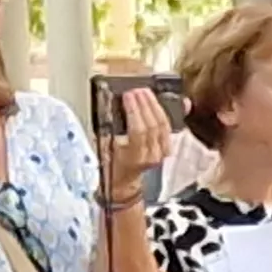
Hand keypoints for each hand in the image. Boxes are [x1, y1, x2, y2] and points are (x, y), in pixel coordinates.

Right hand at [100, 87, 173, 203]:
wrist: (124, 181)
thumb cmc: (111, 165)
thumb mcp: (104, 149)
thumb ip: (108, 131)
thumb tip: (110, 107)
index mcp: (134, 158)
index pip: (139, 131)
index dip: (134, 111)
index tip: (128, 96)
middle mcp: (151, 156)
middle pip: (153, 125)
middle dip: (145, 104)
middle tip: (137, 90)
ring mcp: (161, 153)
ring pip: (163, 124)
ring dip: (154, 105)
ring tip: (145, 92)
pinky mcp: (167, 148)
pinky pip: (167, 127)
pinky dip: (162, 112)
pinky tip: (157, 101)